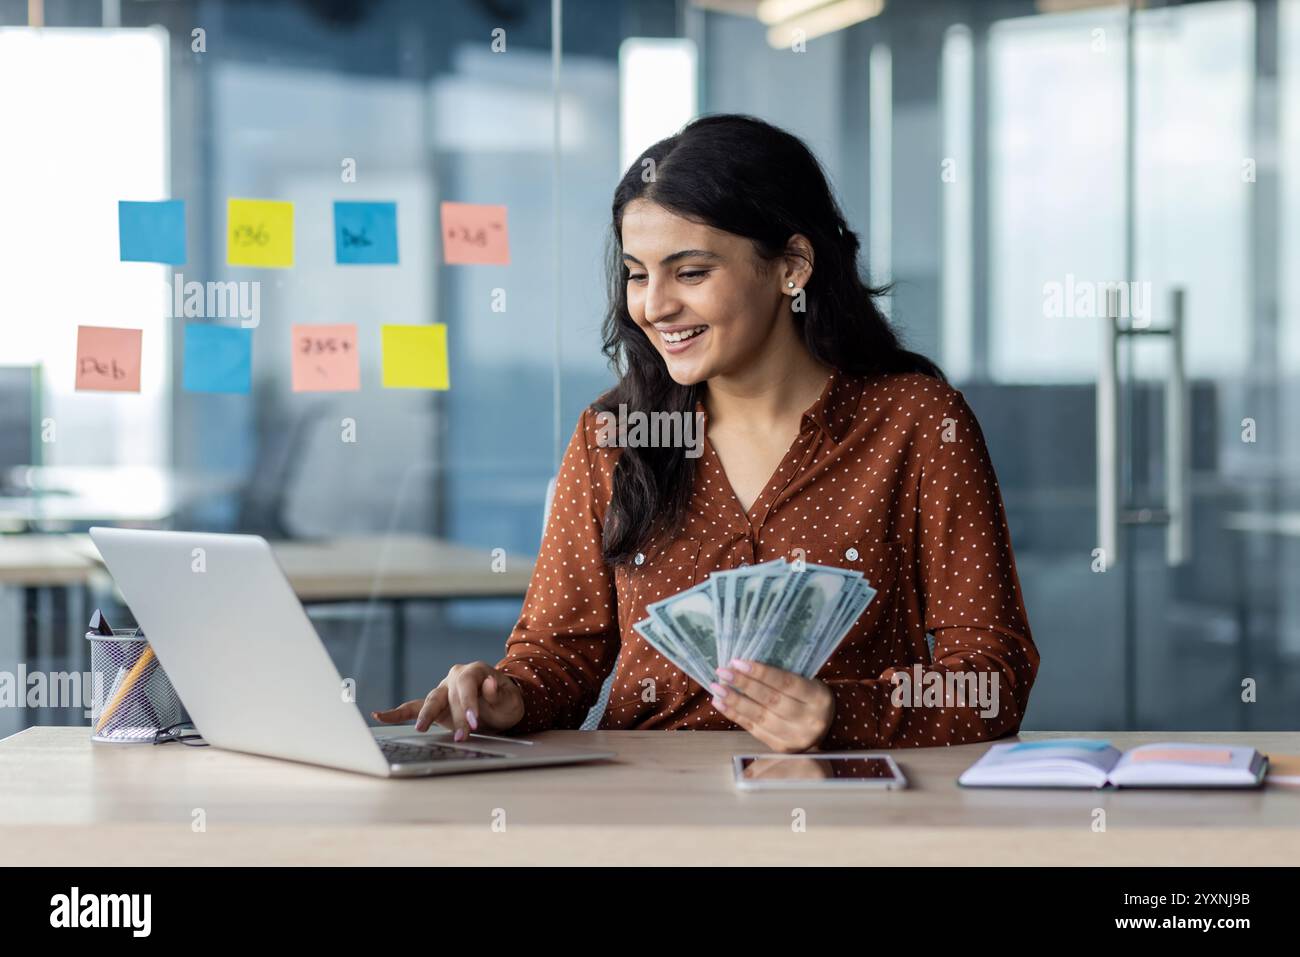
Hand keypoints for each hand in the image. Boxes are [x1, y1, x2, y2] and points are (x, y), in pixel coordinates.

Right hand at [371, 661, 524, 740]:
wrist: (501, 706)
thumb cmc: (506, 702)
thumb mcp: (510, 700)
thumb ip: (499, 693)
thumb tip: (490, 683)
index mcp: (474, 671)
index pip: (467, 684)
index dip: (469, 703)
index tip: (473, 722)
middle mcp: (455, 676)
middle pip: (450, 695)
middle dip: (455, 717)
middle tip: (462, 737)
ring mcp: (443, 690)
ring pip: (431, 701)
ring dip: (428, 717)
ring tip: (421, 729)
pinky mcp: (434, 704)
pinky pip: (413, 707)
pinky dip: (397, 712)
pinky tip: (379, 716)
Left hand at [710, 659, 834, 752]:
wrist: (826, 727)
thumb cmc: (810, 697)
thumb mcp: (807, 682)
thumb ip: (783, 676)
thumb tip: (745, 665)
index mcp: (818, 697)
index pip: (786, 683)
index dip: (761, 672)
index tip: (738, 662)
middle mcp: (809, 720)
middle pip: (771, 700)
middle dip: (744, 685)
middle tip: (723, 672)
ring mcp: (795, 737)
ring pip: (760, 717)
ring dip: (735, 701)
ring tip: (717, 688)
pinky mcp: (781, 747)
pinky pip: (754, 729)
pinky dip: (735, 715)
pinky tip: (721, 704)